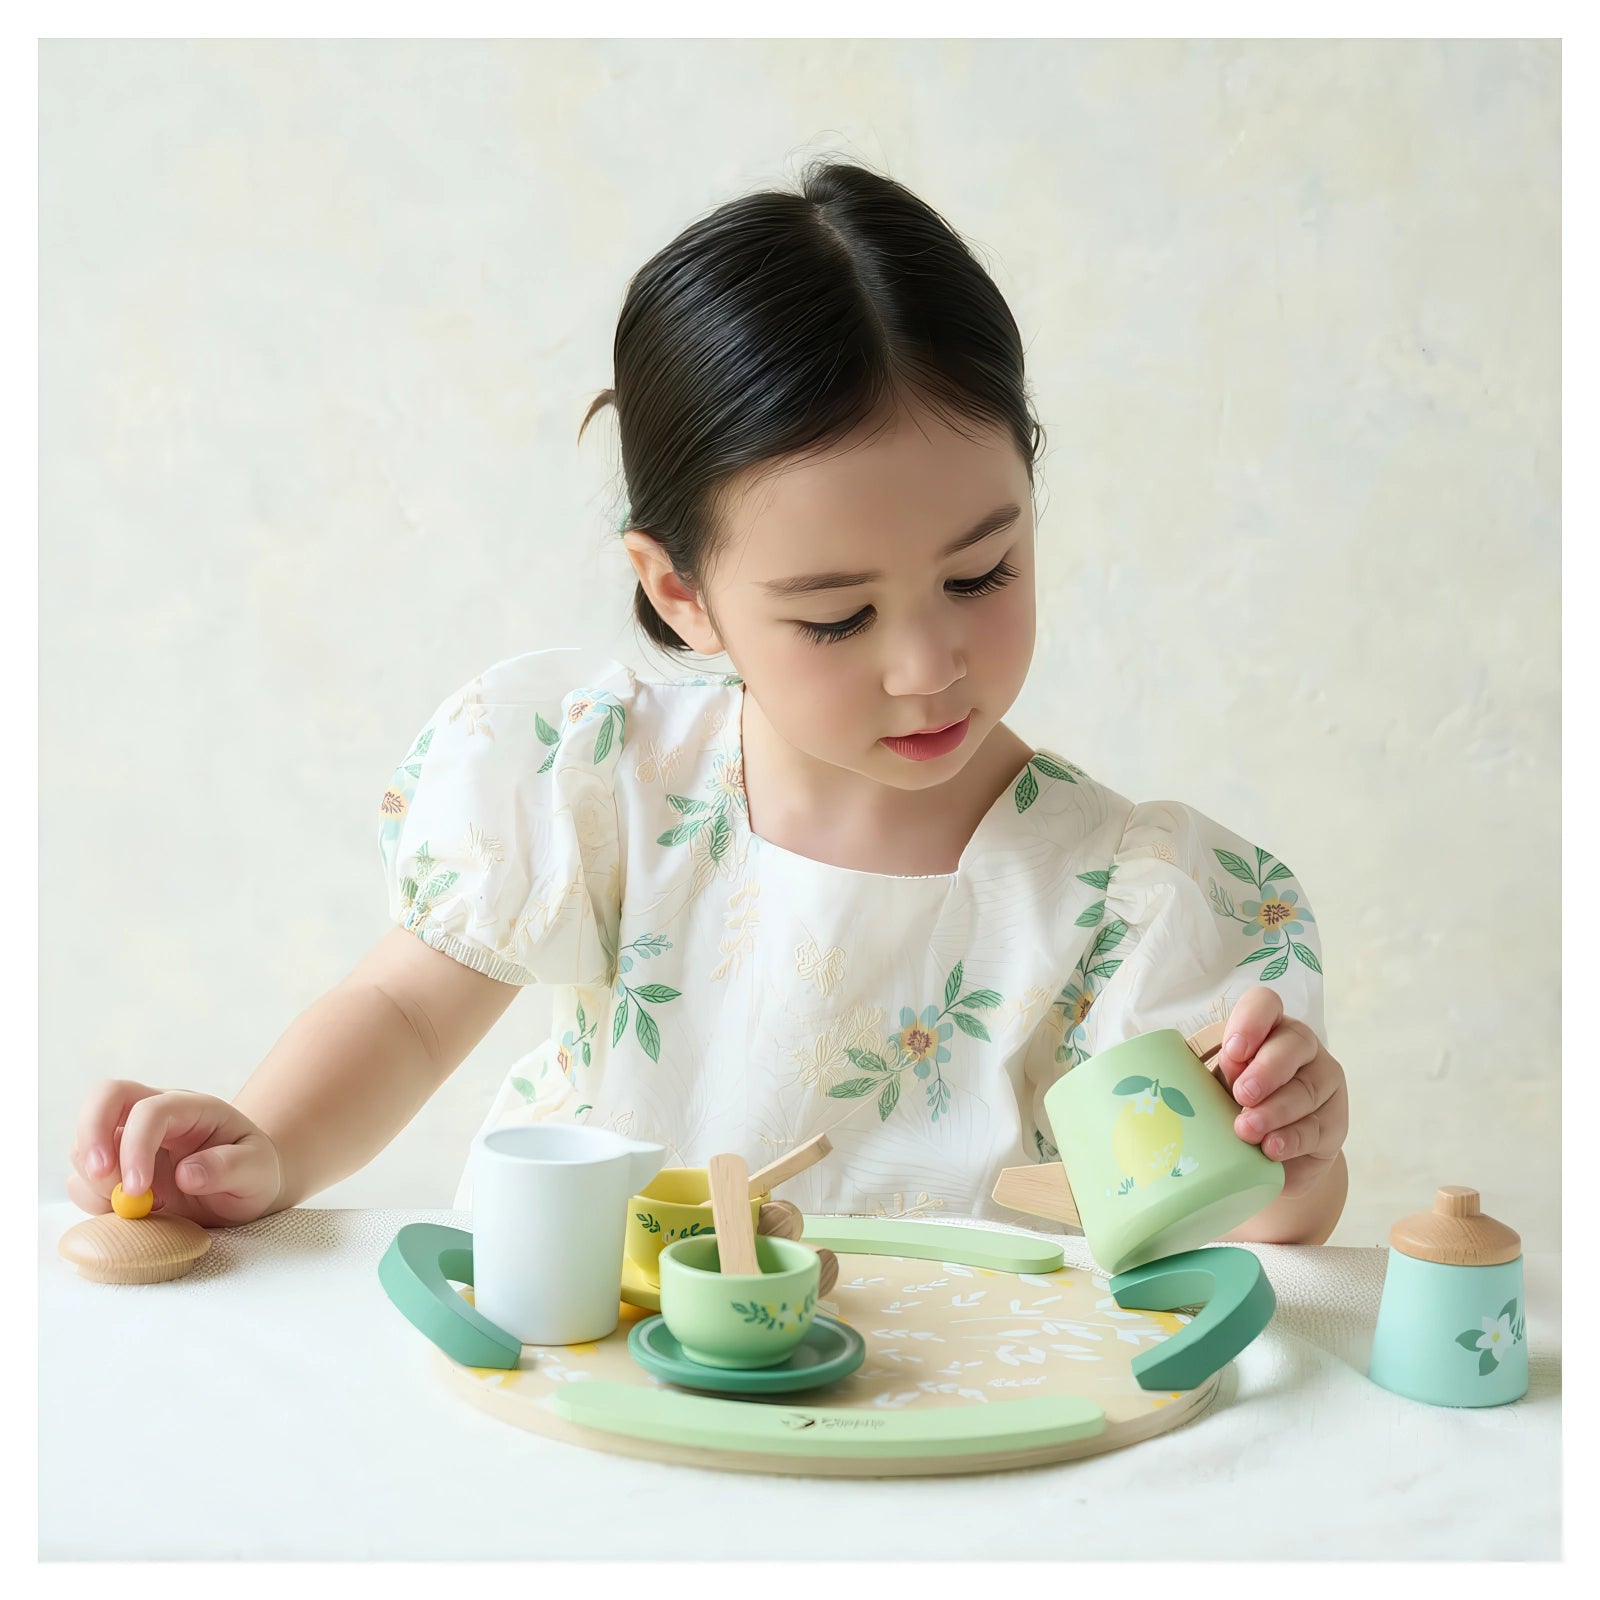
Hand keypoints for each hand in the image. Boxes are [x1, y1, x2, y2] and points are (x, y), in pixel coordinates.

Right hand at [68, 1080, 283, 1227]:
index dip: (136, 1146)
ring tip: (135, 1206)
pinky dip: (92, 1198)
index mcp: (192, 1108)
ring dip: (95, 1178)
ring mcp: (130, 1139)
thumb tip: (187, 1174)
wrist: (243, 1189)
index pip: (151, 1110)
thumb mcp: (257, 1171)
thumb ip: (230, 1168)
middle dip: (91, 1134)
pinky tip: (128, 1211)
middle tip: (101, 1176)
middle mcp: (155, 1115)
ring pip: (85, 1142)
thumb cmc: (253, 1173)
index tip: (137, 1189)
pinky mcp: (116, 1170)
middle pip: (105, 1097)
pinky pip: (83, 1179)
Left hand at [1214, 987, 1347, 1199]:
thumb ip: (1219, 1077)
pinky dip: (1290, 1138)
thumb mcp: (1221, 1087)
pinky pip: (1316, 1127)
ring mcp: (1324, 1083)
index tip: (1233, 1051)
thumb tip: (1200, 1079)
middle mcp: (1302, 1049)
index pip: (1265, 1005)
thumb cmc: (1237, 1107)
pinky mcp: (1334, 1123)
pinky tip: (1271, 1148)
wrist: (1269, 1157)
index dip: (1251, 1021)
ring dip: (1274, 1110)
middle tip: (1242, 1094)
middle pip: (1294, 1043)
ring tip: (1247, 1129)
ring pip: (1306, 1088)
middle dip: (1266, 1069)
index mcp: (1268, 1028)